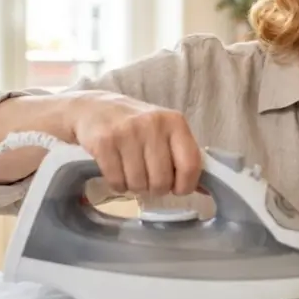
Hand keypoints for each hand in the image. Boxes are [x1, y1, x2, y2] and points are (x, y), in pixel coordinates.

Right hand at [70, 92, 201, 196]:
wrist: (92, 108)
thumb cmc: (135, 125)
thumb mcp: (164, 132)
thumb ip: (183, 156)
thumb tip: (206, 189)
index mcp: (175, 122)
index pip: (191, 165)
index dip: (185, 186)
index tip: (177, 188)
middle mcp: (153, 124)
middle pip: (162, 181)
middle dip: (155, 188)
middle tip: (148, 178)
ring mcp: (127, 132)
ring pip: (138, 184)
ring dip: (134, 186)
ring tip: (131, 171)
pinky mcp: (104, 142)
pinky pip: (117, 182)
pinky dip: (117, 185)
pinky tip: (116, 171)